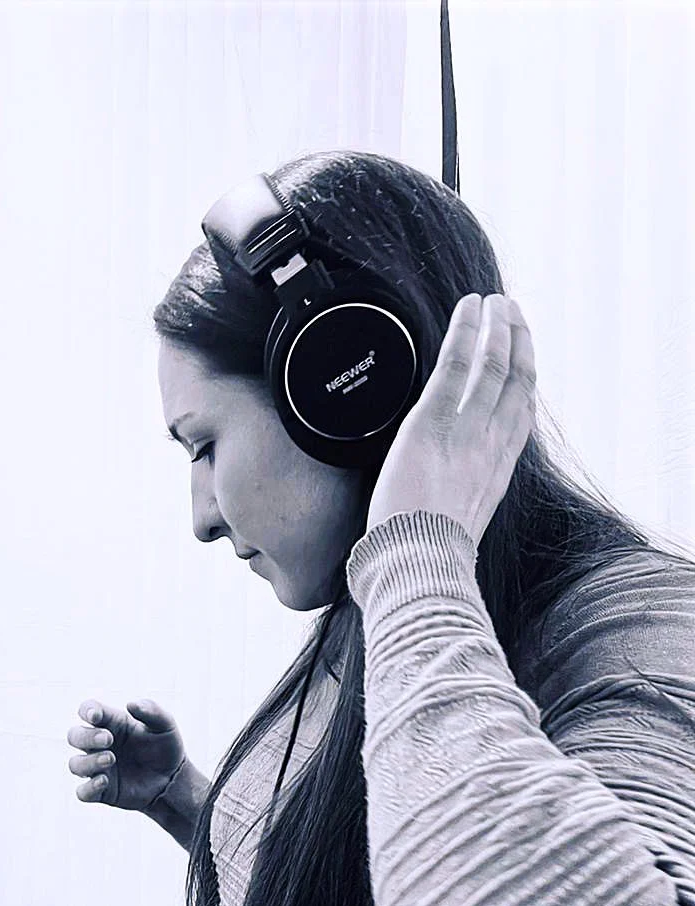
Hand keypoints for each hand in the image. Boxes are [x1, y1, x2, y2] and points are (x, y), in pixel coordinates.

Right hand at [68, 698, 185, 809]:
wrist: (173, 779)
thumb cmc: (165, 747)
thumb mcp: (166, 725)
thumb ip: (151, 711)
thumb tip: (130, 704)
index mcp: (111, 723)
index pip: (88, 710)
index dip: (86, 711)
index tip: (95, 716)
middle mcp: (99, 745)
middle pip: (74, 736)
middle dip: (87, 737)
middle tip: (108, 739)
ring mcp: (97, 768)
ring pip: (75, 764)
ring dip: (88, 761)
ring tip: (110, 759)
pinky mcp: (101, 791)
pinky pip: (82, 792)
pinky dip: (89, 787)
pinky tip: (104, 781)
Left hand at [364, 293, 535, 546]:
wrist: (418, 566)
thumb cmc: (425, 560)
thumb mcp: (453, 530)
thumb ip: (454, 504)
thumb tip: (438, 506)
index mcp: (495, 476)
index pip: (519, 419)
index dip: (523, 384)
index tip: (522, 362)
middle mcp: (490, 449)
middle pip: (515, 384)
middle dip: (518, 345)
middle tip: (513, 315)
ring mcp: (466, 433)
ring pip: (493, 368)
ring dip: (497, 328)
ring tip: (496, 302)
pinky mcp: (433, 422)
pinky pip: (457, 367)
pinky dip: (466, 333)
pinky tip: (470, 309)